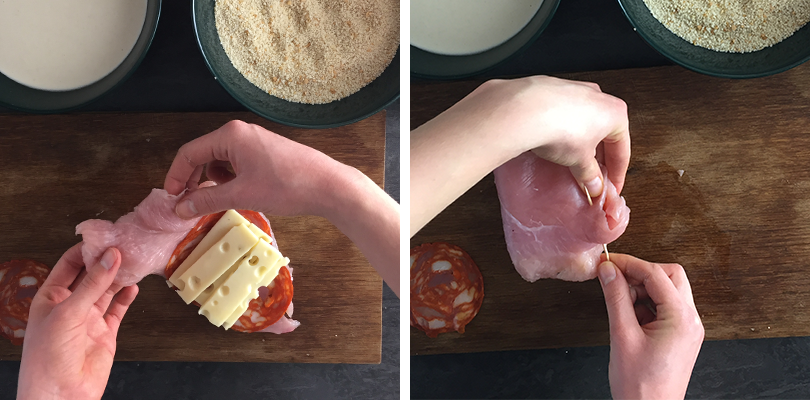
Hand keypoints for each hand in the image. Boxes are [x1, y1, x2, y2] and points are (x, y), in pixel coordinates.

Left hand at [17, 244, 138, 399]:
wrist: (61, 395)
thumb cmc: (47, 359)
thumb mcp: (68, 313)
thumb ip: (92, 284)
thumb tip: (110, 258)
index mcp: (50, 298)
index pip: (68, 265)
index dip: (86, 250)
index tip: (104, 238)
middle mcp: (70, 307)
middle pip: (91, 276)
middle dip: (106, 261)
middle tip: (124, 245)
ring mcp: (88, 320)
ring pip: (107, 291)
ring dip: (119, 277)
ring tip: (133, 262)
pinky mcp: (105, 333)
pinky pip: (118, 310)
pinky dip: (127, 298)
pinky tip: (133, 287)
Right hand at [164, 120, 399, 296]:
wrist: (328, 186)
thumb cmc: (287, 186)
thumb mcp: (241, 195)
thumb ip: (207, 199)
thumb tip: (180, 208)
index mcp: (230, 136)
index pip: (189, 153)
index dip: (176, 176)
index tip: (171, 198)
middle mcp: (241, 132)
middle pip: (203, 154)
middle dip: (194, 179)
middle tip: (187, 203)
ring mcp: (255, 141)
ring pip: (221, 160)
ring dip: (213, 180)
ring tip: (217, 199)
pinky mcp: (266, 151)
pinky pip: (238, 162)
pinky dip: (231, 178)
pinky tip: (239, 193)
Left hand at [411, 76, 629, 234]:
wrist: (517, 109)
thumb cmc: (555, 131)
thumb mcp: (578, 162)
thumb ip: (589, 179)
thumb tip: (596, 196)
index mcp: (613, 111)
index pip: (622, 148)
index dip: (617, 174)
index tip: (609, 193)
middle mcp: (593, 95)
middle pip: (601, 133)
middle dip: (595, 158)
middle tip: (586, 182)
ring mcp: (567, 88)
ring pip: (577, 122)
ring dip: (574, 145)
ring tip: (561, 167)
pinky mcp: (543, 88)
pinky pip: (555, 114)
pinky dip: (553, 131)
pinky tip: (540, 146)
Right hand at [597, 254, 703, 399]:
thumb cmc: (641, 385)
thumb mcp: (622, 335)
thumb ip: (615, 298)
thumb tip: (609, 271)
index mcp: (681, 318)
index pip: (656, 274)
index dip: (629, 263)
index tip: (608, 262)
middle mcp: (690, 320)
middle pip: (670, 276)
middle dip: (641, 273)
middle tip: (615, 277)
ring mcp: (687, 329)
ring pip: (668, 291)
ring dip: (643, 289)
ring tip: (620, 301)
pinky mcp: (680, 336)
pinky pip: (665, 308)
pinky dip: (646, 304)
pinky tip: (628, 315)